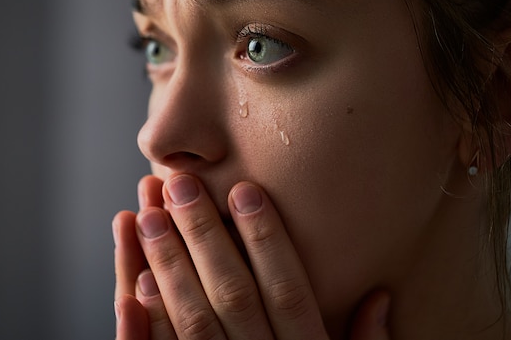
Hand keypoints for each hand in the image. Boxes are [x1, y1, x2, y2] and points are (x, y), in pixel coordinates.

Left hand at [113, 175, 390, 338]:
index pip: (287, 289)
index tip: (244, 190)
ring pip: (191, 323)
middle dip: (203, 236)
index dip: (266, 239)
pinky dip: (141, 333)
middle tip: (179, 185)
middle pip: (232, 294)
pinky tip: (129, 290)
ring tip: (147, 215)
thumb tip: (381, 297)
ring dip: (166, 267)